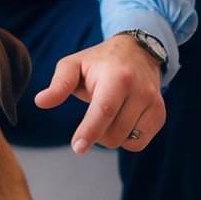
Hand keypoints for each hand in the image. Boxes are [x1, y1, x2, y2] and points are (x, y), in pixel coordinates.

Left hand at [34, 34, 165, 153]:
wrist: (137, 52)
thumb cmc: (98, 62)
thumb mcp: (73, 64)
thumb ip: (59, 84)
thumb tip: (41, 101)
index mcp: (117, 78)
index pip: (105, 110)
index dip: (90, 131)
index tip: (78, 147)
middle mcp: (140, 90)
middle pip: (114, 132)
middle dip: (95, 135)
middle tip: (90, 118)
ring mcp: (153, 103)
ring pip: (126, 140)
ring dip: (109, 136)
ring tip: (107, 115)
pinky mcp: (159, 114)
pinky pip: (139, 143)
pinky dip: (125, 140)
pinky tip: (120, 121)